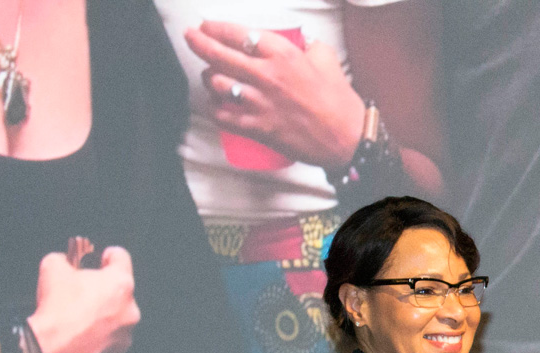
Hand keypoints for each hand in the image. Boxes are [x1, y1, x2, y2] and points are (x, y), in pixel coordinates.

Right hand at [27, 248, 137, 352]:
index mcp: (120, 284)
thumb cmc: (55, 308)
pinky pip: (109, 342)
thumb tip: (65, 262)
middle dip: (102, 290)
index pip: (121, 258)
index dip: (108, 255)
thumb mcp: (52, 268)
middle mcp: (131, 311)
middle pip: (120, 292)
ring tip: (76, 318)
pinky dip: (97, 339)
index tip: (100, 258)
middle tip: (80, 292)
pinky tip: (78, 337)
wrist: (48, 352)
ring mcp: (126, 337)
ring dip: (101, 316)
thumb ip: (64, 259)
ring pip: (116, 319)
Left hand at [187, 22, 366, 169]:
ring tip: (210, 76)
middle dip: (198, 43)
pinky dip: (216, 110)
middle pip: (219, 55)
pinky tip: (216, 106)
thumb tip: (303, 41)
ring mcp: (260, 103)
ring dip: (209, 78)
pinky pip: (224, 116)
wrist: (348, 138)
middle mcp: (266, 75)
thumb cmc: (340, 102)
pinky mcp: (259, 127)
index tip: (207, 26)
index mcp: (282, 55)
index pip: (238, 34)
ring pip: (217, 84)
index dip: (216, 28)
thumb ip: (311, 46)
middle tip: (191, 38)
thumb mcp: (328, 60)